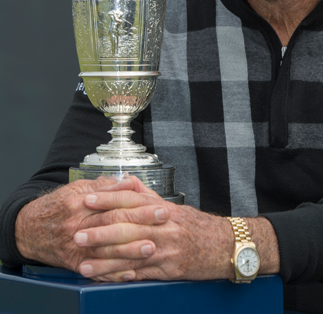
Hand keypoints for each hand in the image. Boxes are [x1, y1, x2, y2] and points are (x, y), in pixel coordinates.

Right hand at [14, 176, 156, 271]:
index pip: (114, 202)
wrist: (29, 229)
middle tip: (162, 221)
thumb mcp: (78, 189)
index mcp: (79, 203)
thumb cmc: (57, 207)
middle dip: (141, 222)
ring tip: (150, 248)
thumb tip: (130, 181)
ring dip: (130, 250)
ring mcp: (75, 246)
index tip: (158, 203)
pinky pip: (96, 269)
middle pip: (113, 223)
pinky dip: (113, 273)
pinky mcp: (73, 262)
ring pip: (105, 249)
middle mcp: (77, 225)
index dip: (138, 203)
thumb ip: (105, 186)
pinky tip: (130, 272)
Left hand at [71, 179, 231, 281]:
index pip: (134, 200)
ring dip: (105, 261)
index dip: (109, 200)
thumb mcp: (176, 208)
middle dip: (100, 232)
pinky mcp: (171, 270)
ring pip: (132, 255)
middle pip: (129, 228)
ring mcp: (168, 250)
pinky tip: (106, 278)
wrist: (228, 246)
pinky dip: (122, 276)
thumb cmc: (199, 227)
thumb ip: (149, 197)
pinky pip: (142, 274)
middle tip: (78, 233)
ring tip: (83, 263)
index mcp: (166, 210)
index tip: (88, 200)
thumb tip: (125, 182)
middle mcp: (167, 229)